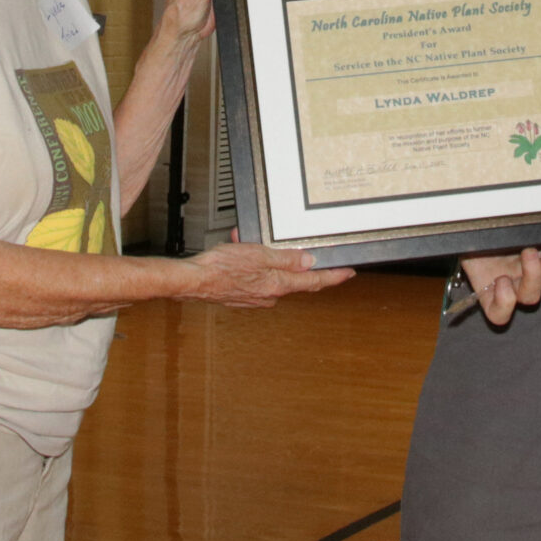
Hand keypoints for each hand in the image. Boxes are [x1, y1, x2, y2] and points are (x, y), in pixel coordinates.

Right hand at [178, 240, 353, 307]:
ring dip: (267, 258)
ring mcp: (256, 297)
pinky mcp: (243, 295)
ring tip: (251, 243)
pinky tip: (240, 251)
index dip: (334, 277)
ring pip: (272, 275)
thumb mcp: (259, 255)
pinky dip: (252, 264)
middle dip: (294, 261)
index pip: (314, 281)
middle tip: (295, 248)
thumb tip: (309, 262)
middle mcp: (270, 295)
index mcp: (278, 285)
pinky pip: (256, 277)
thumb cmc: (220, 268)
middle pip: (295, 279)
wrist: (192, 281)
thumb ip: (286, 259)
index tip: (348, 273)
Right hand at [460, 244, 540, 325]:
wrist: (479, 231)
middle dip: (532, 275)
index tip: (500, 280)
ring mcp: (528, 275)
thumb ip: (471, 254)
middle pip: (529, 296)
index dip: (504, 302)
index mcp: (488, 295)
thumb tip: (475, 245)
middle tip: (528, 253)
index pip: (500, 314)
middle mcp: (512, 288)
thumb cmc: (470, 242)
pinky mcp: (540, 259)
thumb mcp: (465, 249)